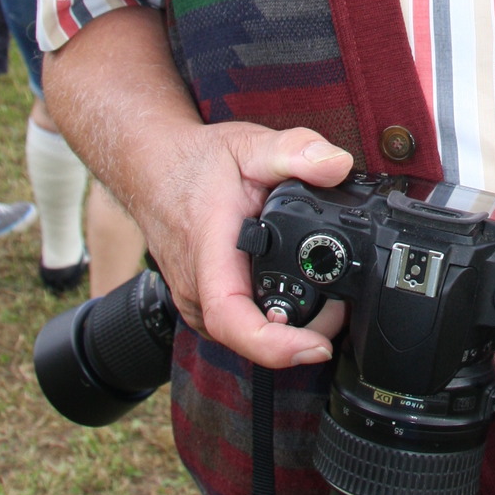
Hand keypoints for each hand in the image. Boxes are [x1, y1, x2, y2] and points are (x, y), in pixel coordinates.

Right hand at [139, 120, 353, 370]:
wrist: (151, 168)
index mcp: (209, 255)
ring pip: (245, 335)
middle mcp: (197, 289)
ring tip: (328, 300)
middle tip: (343, 305)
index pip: (233, 320)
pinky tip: (299, 297)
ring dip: (289, 330)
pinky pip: (239, 324)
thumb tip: (337, 164)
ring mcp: (196, 300)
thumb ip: (295, 151)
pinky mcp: (202, 302)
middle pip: (250, 337)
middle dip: (302, 334)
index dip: (275, 346)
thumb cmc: (196, 162)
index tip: (317, 348)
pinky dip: (272, 320)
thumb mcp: (249, 145)